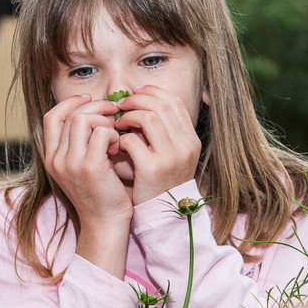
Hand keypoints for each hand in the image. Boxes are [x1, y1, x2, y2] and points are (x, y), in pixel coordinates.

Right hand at [43, 94, 130, 274]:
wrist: (105, 224)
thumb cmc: (100, 195)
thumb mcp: (83, 167)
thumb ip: (81, 143)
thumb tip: (96, 112)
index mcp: (51, 157)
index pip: (51, 116)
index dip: (71, 103)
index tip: (90, 100)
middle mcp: (56, 159)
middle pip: (71, 114)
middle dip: (96, 108)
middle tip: (114, 112)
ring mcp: (70, 163)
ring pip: (83, 119)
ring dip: (104, 120)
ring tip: (116, 134)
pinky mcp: (89, 167)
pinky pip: (101, 133)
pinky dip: (114, 134)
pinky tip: (120, 147)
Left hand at [113, 85, 201, 204]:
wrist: (163, 216)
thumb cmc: (161, 183)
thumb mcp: (171, 156)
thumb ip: (163, 132)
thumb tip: (141, 101)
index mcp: (191, 140)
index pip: (174, 102)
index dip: (153, 92)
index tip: (135, 92)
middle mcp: (185, 146)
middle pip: (161, 105)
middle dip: (137, 100)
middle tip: (121, 105)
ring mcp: (171, 158)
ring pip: (148, 117)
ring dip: (128, 116)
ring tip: (118, 123)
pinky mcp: (152, 169)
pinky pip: (132, 140)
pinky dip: (121, 138)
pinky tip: (117, 144)